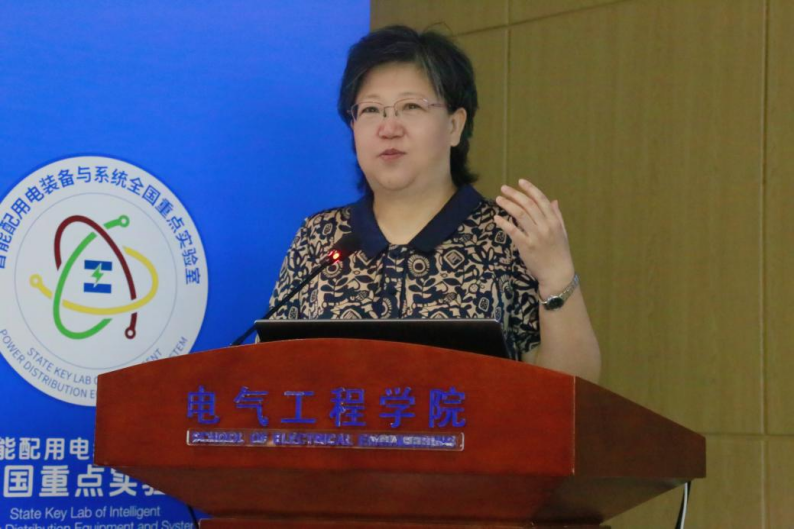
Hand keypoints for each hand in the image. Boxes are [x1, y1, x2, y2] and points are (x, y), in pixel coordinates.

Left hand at [494, 179, 574, 295]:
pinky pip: (513, 231)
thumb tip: (554, 201)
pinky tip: (496, 218)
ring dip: (508, 205)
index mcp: (554, 221)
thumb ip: (557, 216)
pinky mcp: (526, 246)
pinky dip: (504, 223)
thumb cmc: (560, 253)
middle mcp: (545, 226)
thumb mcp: (562, 232)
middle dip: (515, 194)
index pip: (541, 200)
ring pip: (520, 215)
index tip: (520, 181)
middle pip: (528, 205)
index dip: (530, 189)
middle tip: (504, 188)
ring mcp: (535, 236)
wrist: (557, 273)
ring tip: (498, 199)